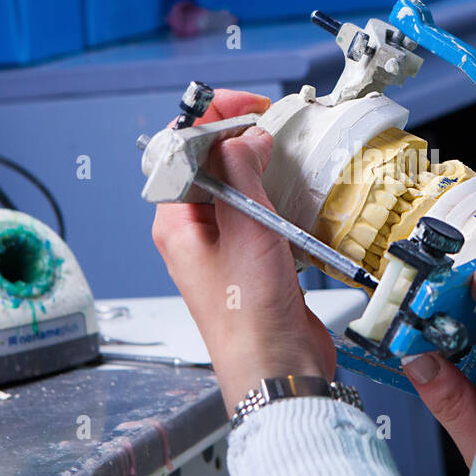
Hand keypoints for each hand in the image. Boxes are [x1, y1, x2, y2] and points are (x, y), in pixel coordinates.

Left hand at [152, 90, 336, 410]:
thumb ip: (240, 173)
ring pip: (239, 188)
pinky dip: (280, 196)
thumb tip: (243, 136)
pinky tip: (298, 194)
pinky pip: (261, 213)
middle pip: (211, 165)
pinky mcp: (253, 260)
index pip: (182, 151)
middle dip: (241, 138)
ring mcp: (224, 247)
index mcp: (176, 223)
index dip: (213, 120)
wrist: (277, 369)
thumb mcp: (245, 230)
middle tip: (274, 124)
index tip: (248, 106)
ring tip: (289, 152)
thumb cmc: (249, 318)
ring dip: (263, 166)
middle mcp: (195, 232)